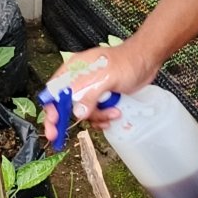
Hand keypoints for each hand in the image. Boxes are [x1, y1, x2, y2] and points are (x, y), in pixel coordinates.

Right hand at [41, 39, 157, 143]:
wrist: (146, 61)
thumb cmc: (128, 61)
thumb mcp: (107, 77)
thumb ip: (90, 95)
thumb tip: (78, 113)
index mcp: (75, 69)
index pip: (55, 90)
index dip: (51, 106)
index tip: (52, 121)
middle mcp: (80, 79)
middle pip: (64, 103)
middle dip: (66, 119)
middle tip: (57, 136)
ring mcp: (91, 89)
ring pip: (82, 112)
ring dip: (96, 117)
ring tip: (112, 113)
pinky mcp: (101, 97)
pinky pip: (95, 113)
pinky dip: (103, 118)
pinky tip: (114, 114)